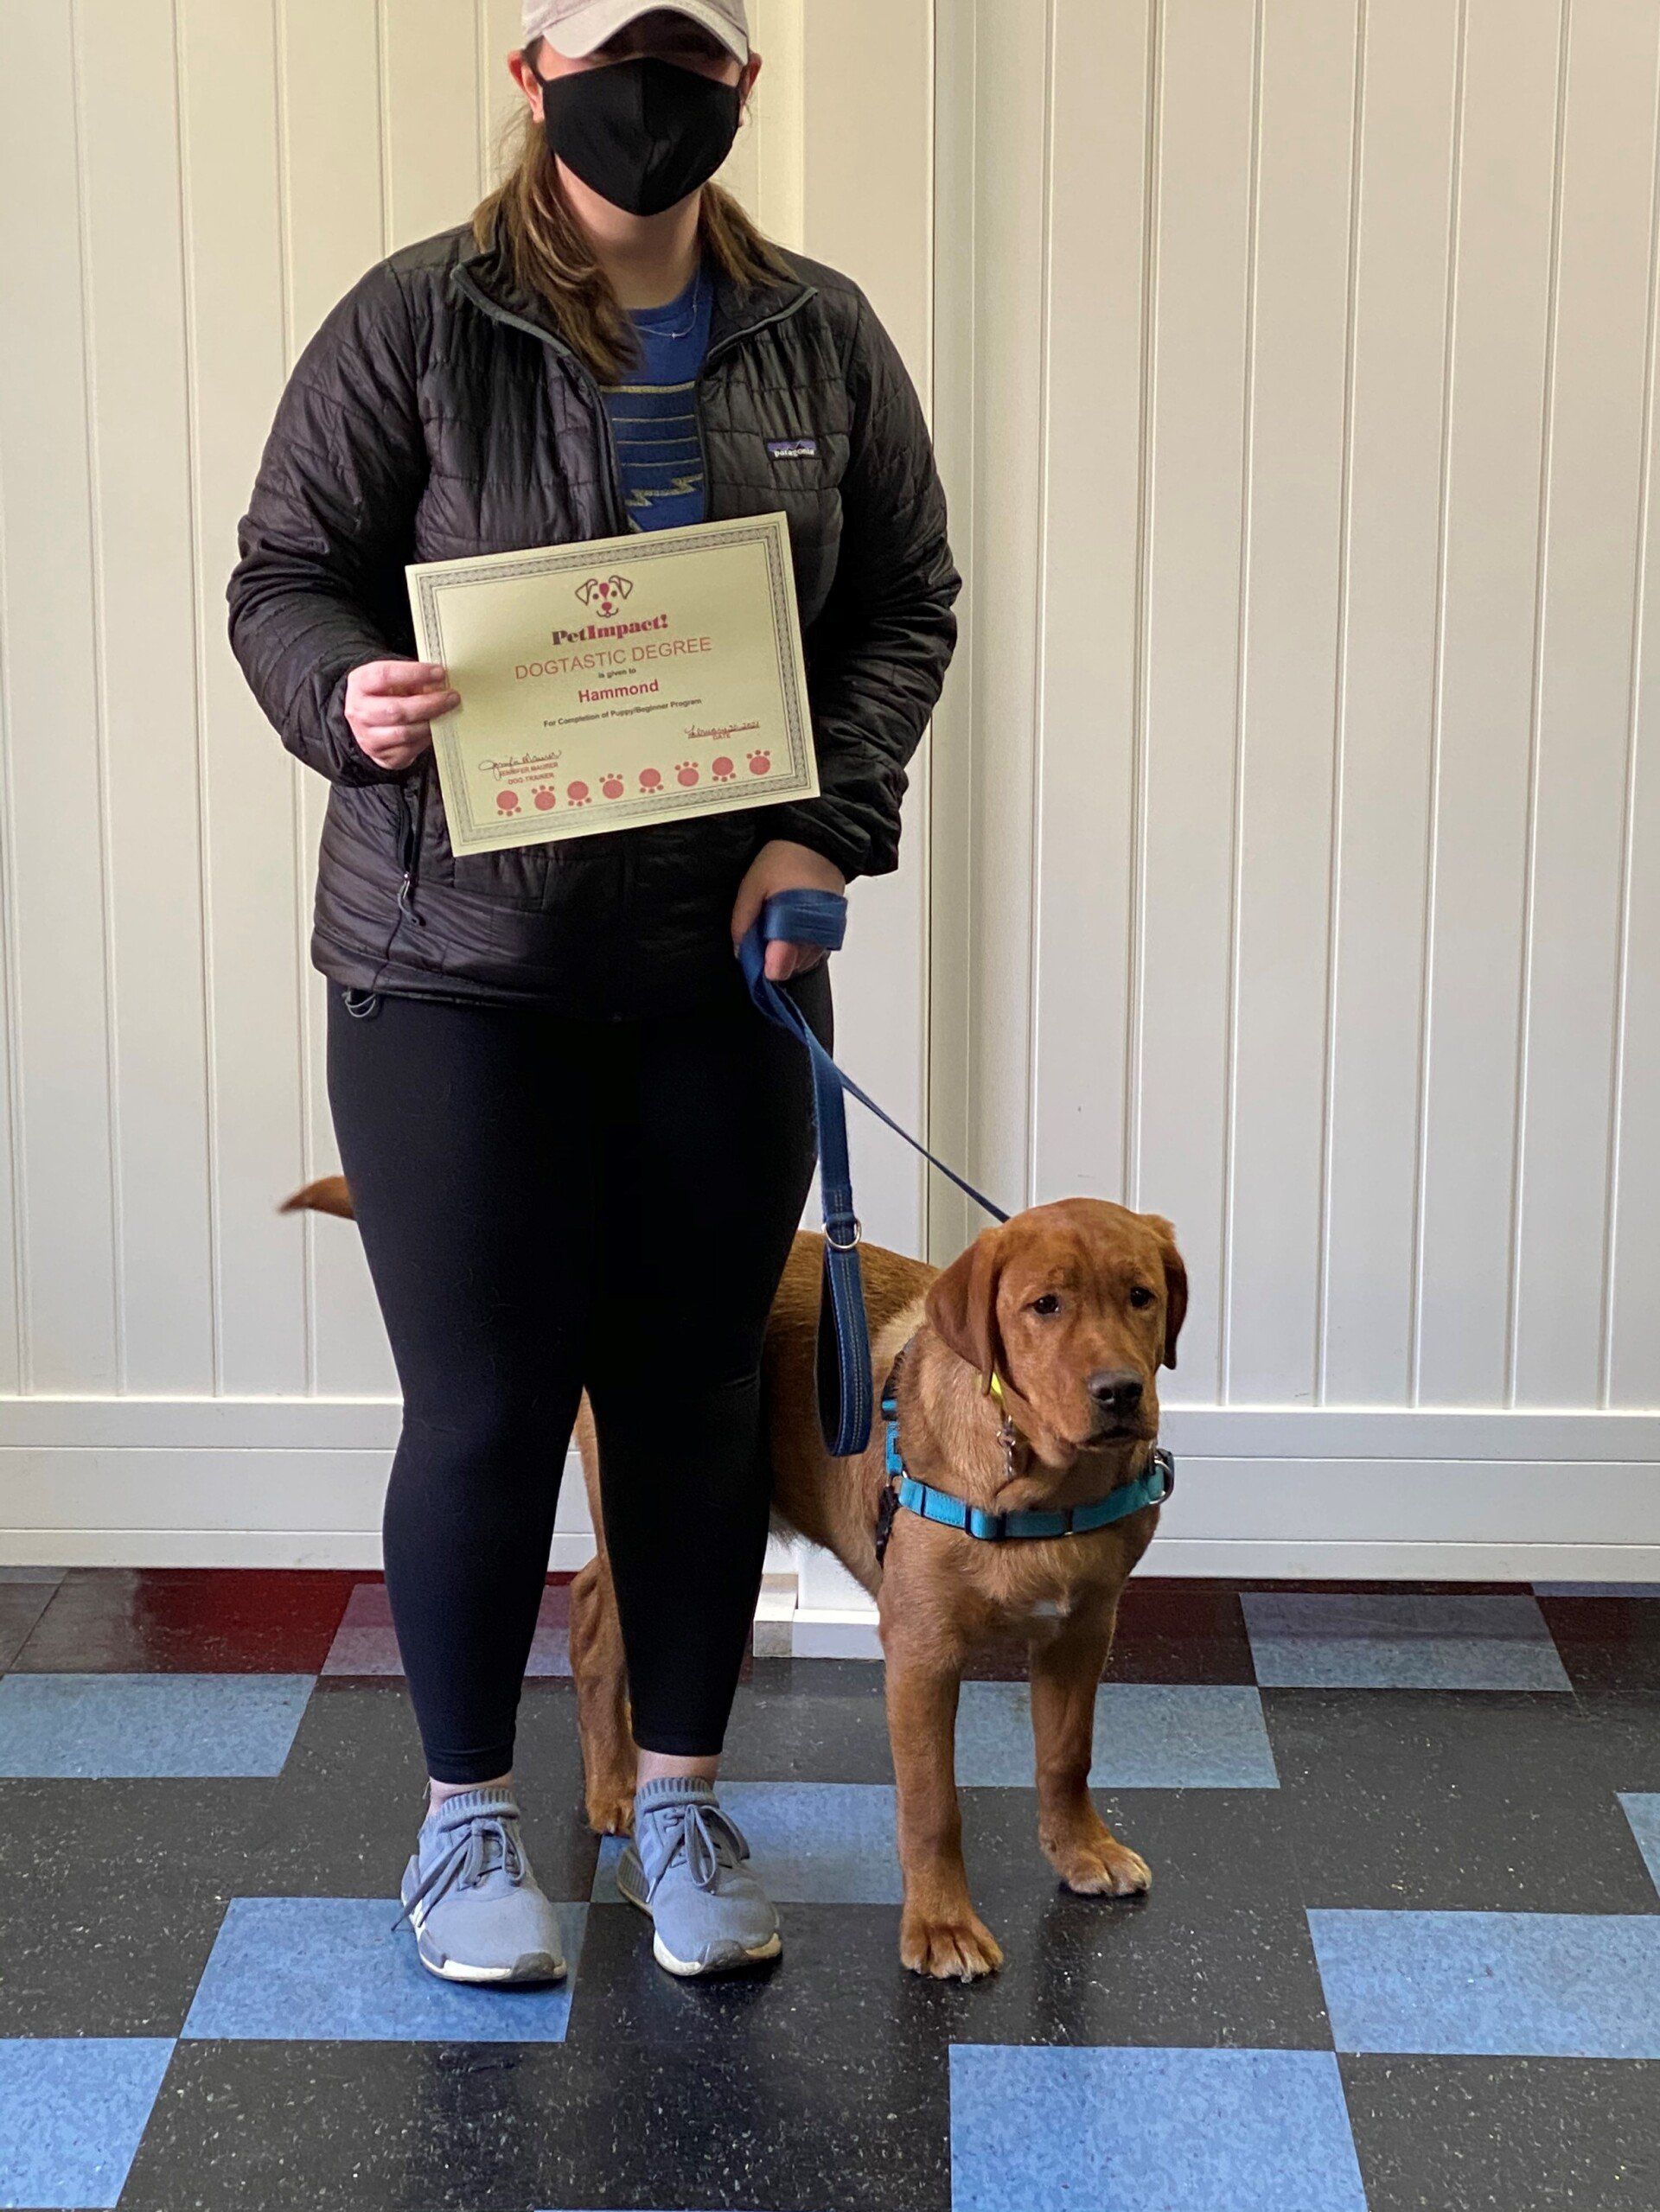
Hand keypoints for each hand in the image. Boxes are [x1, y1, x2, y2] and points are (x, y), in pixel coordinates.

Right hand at [343, 658, 458, 770]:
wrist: (369, 724)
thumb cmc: (386, 695)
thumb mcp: (393, 680)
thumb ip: (412, 679)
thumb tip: (440, 682)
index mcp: (360, 684)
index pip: (384, 675)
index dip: (414, 673)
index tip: (439, 672)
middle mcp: (359, 711)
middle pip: (396, 710)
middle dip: (429, 704)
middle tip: (451, 697)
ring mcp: (368, 736)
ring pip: (404, 733)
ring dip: (430, 723)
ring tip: (446, 712)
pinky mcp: (382, 755)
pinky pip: (409, 749)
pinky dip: (426, 738)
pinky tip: (435, 728)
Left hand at [730, 839, 846, 980]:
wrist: (818, 842)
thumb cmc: (783, 860)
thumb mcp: (752, 884)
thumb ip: (743, 919)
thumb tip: (739, 951)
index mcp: (793, 922)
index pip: (781, 965)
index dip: (765, 968)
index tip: (755, 961)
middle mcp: (816, 932)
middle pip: (793, 967)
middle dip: (775, 960)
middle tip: (764, 939)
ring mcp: (830, 932)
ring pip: (806, 961)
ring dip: (790, 955)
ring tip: (779, 931)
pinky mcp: (837, 928)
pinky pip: (818, 950)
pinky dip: (803, 948)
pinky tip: (794, 931)